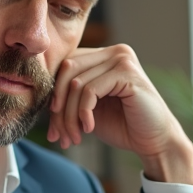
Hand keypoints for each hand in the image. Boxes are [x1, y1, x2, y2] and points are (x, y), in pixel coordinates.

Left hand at [47, 44, 192, 185]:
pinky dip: (84, 112)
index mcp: (103, 56)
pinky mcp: (127, 73)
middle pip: (67, 71)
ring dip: (70, 116)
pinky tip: (89, 128)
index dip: (53, 96)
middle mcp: (113, 52)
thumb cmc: (123, 125)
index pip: (65, 66)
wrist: (154, 141)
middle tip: (60, 135)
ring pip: (76, 83)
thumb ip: (68, 96)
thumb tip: (37, 97)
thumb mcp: (88, 109)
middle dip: (59, 107)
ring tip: (74, 136)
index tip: (53, 128)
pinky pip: (90, 90)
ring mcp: (122, 59)